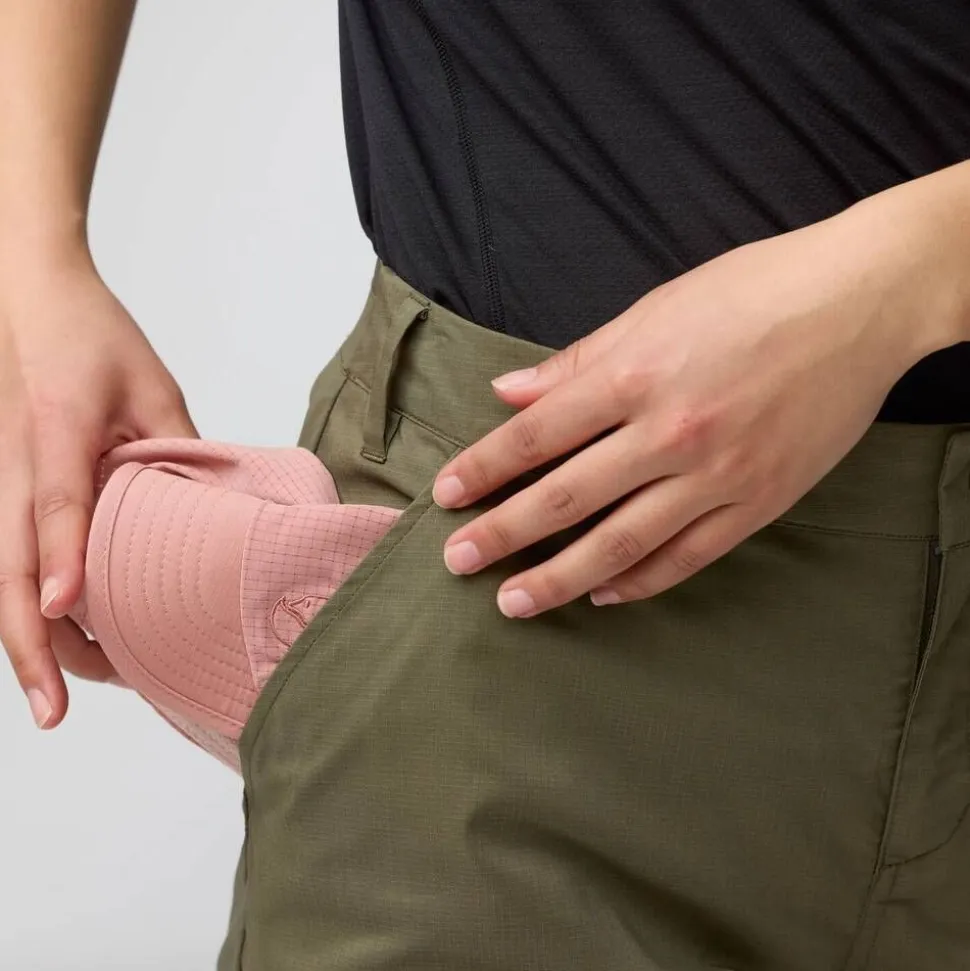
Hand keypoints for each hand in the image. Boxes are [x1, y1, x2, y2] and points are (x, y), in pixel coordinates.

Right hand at [0, 246, 196, 726]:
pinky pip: (5, 556)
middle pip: (7, 569)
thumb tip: (214, 511)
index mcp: (56, 433)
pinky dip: (23, 603)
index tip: (70, 612)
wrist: (27, 294)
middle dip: (31, 645)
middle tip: (57, 711)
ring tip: (63, 693)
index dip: (62, 561)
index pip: (56, 507)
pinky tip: (52, 637)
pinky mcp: (0, 486)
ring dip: (27, 637)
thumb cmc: (91, 335)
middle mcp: (13, 466)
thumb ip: (179, 448)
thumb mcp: (152, 386)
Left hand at [431, 206, 954, 617]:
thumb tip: (510, 393)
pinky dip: (641, 581)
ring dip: (559, 577)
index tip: (446, 495)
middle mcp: (669, 432)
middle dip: (502, 533)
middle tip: (457, 562)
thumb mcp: (657, 307)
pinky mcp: (760, 503)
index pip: (536, 434)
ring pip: (621, 542)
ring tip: (513, 601)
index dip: (483, 468)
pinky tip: (603, 595)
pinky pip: (688, 556)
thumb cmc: (755, 290)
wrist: (861, 301)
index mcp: (635, 374)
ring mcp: (716, 475)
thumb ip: (579, 360)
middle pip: (565, 497)